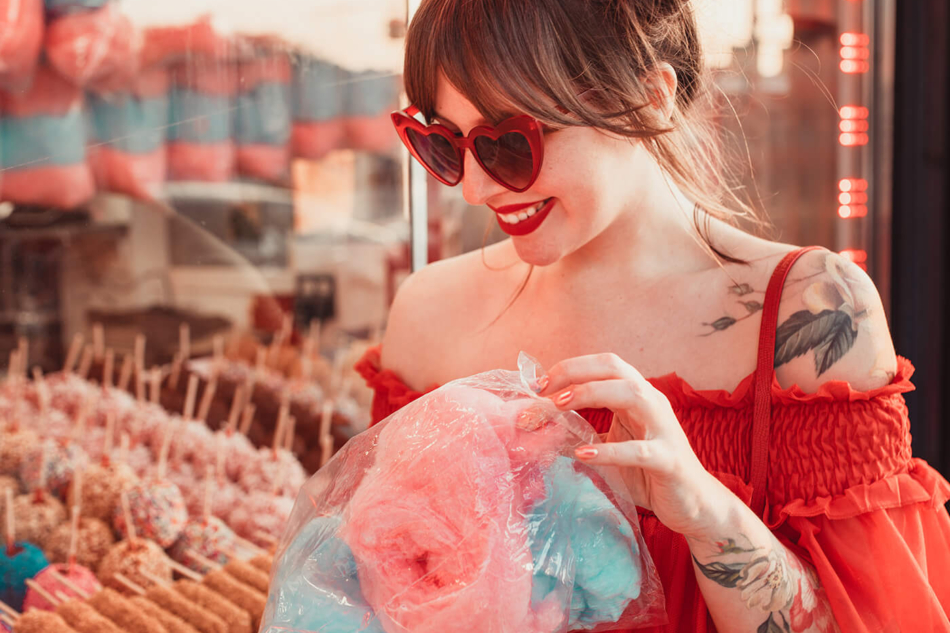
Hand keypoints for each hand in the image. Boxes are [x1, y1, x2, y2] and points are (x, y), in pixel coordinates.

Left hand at [539, 353, 730, 537]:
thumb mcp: (609, 449)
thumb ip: (582, 436)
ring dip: (591, 394)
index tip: (538, 384)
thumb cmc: (647, 473)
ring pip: (632, 394)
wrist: (693, 504)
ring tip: (559, 406)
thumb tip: (540, 432)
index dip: (570, 368)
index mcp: (637, 396)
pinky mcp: (670, 460)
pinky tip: (583, 455)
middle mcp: (652, 403)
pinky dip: (609, 451)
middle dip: (575, 373)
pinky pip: (639, 451)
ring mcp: (664, 429)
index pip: (603, 365)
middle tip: (542, 391)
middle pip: (614, 369)